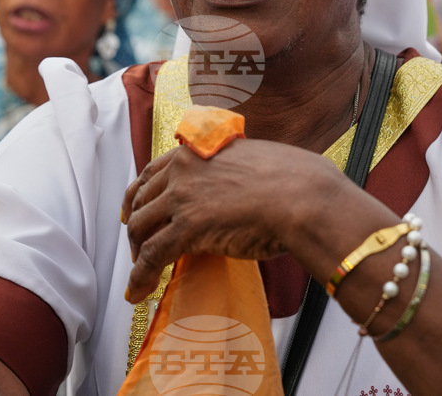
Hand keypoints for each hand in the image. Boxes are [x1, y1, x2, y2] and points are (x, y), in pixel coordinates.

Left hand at [120, 138, 342, 301]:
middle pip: (142, 200)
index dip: (139, 196)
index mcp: (198, 149)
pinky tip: (140, 292)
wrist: (307, 198)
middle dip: (137, 227)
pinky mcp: (187, 227)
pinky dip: (140, 276)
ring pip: (140, 227)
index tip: (134, 211)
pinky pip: (152, 255)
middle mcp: (184, 168)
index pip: (153, 172)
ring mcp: (183, 197)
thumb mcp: (254, 159)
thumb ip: (231, 170)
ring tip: (143, 275)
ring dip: (137, 254)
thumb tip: (234, 188)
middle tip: (140, 249)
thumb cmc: (297, 181)